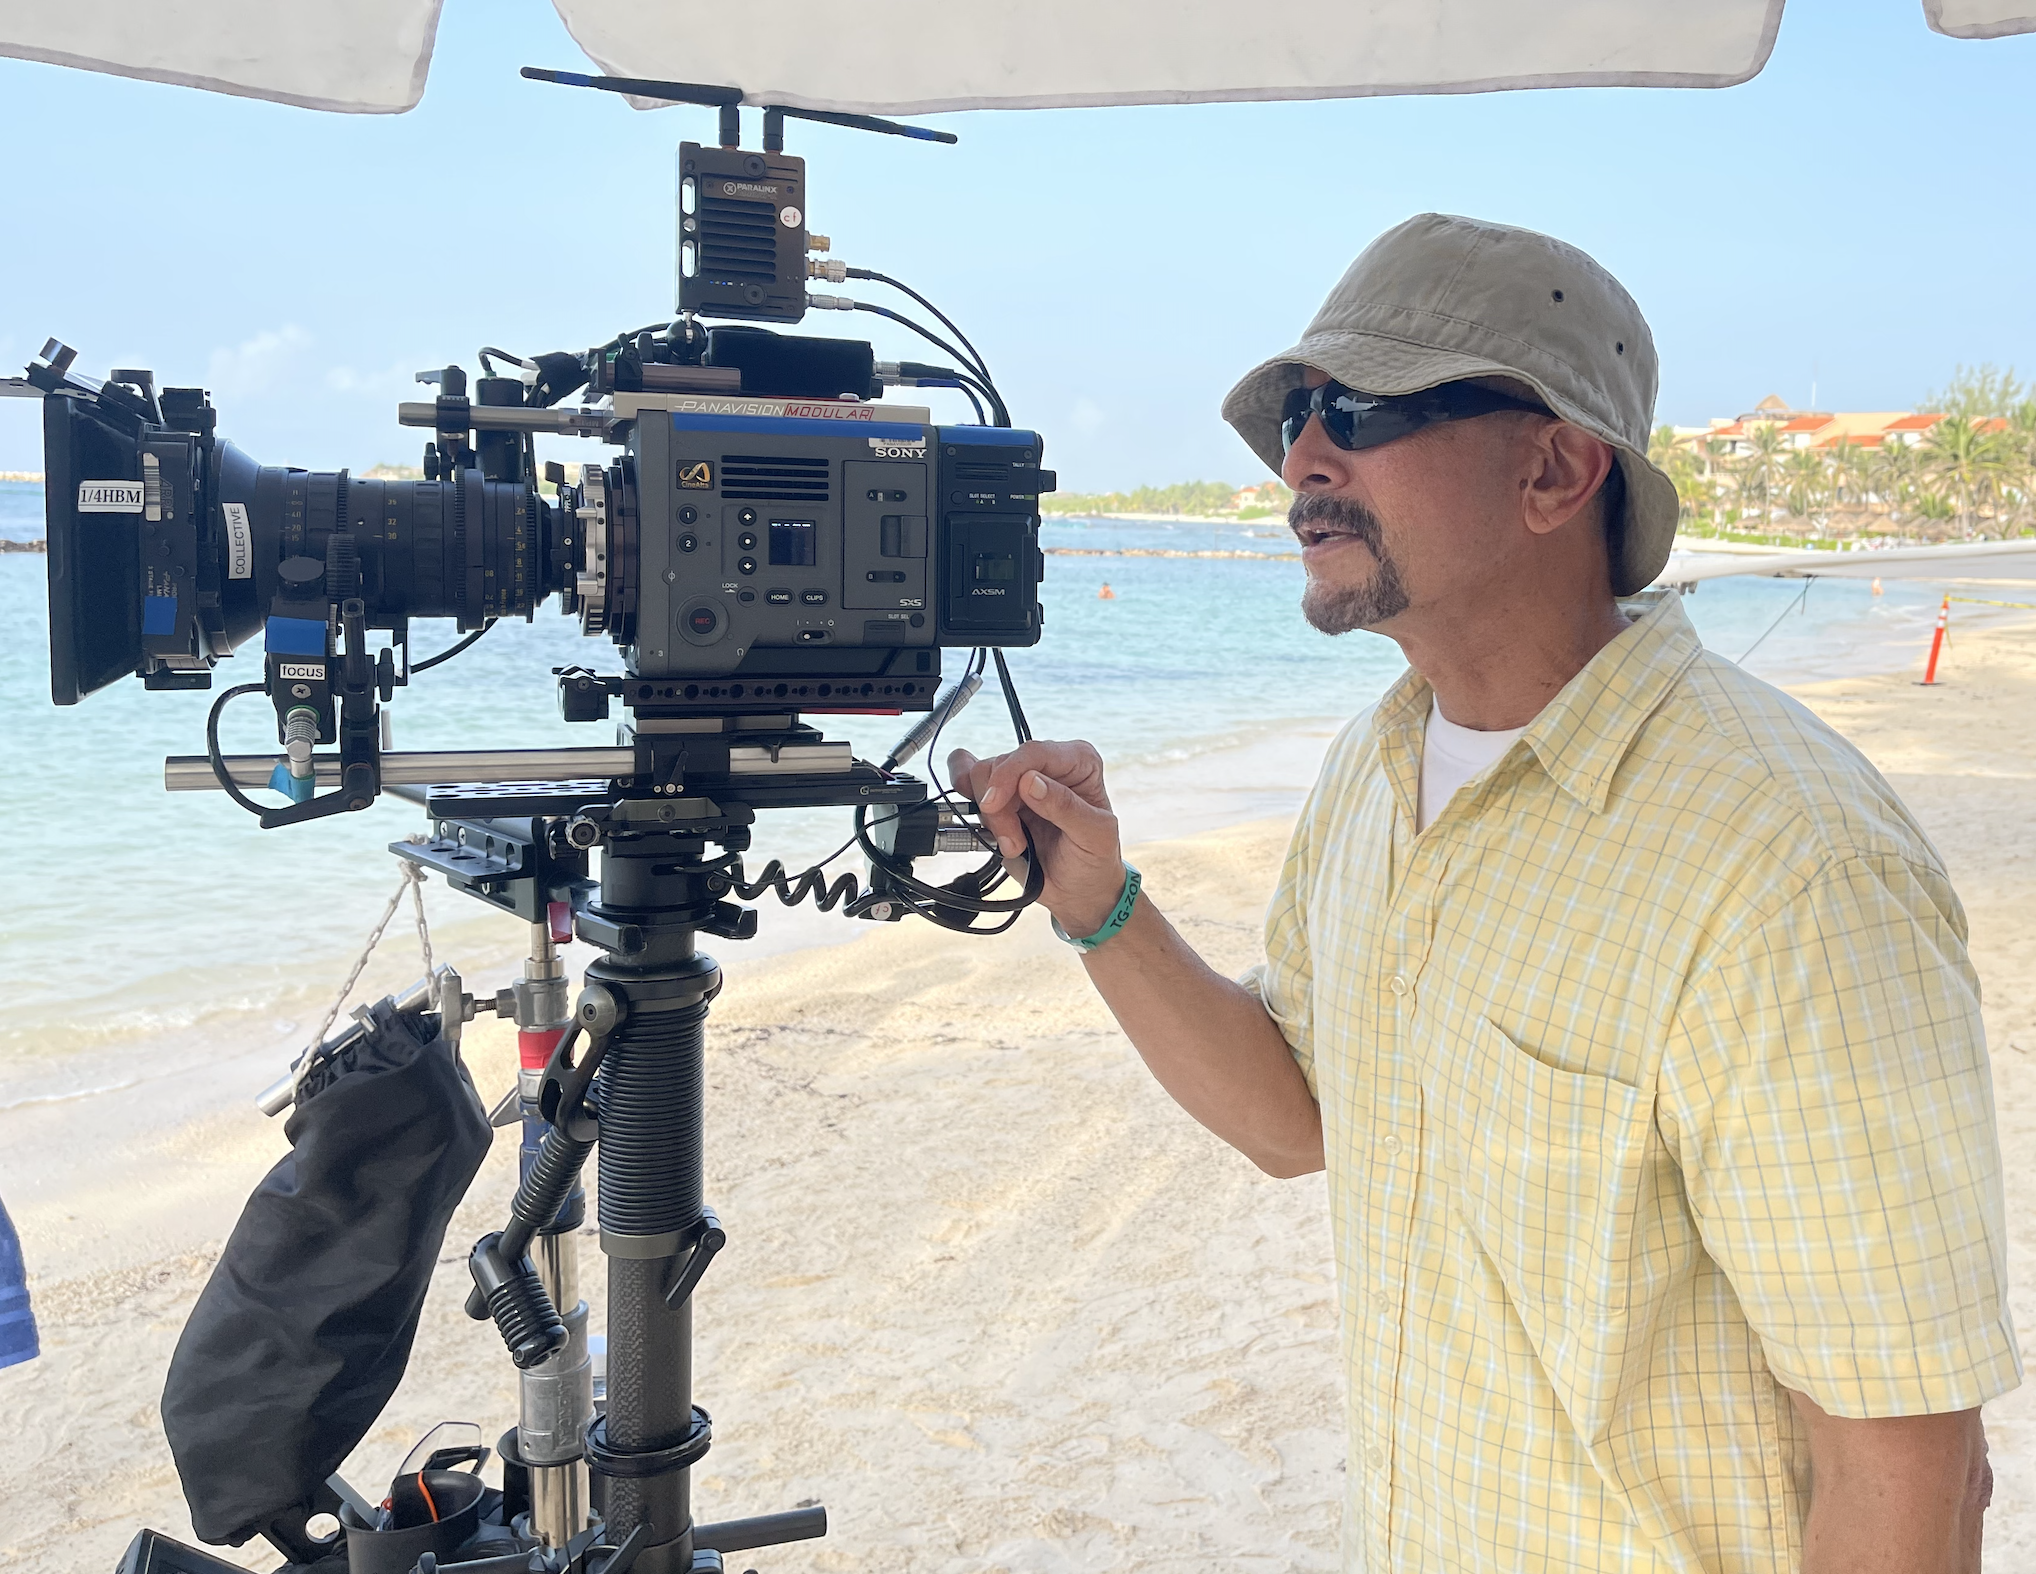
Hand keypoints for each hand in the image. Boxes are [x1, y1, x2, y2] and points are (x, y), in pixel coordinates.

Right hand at [947, 741, 1123, 934]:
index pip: (1033, 752)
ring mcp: (1020, 781)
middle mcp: (1047, 765)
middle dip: (1000, 808)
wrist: (1077, 890)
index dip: (1008, 775)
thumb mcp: (1094, 836)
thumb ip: (1065, 807)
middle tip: (1016, 843)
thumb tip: (1031, 781)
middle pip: (1001, 764)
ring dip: (991, 817)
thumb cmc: (1094, 860)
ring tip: (1014, 845)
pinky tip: (982, 817)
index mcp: (1078, 761)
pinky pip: (968, 780)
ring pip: (980, 777)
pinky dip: (966, 798)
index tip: (994, 804)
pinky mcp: (1000, 799)